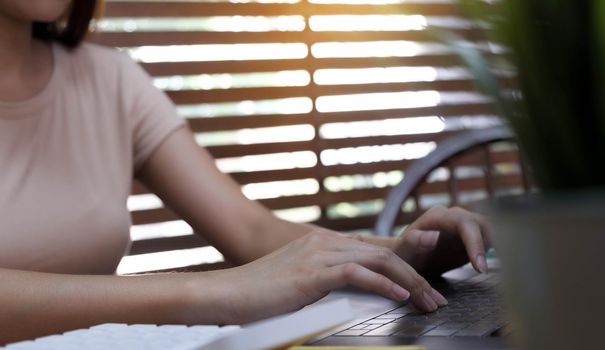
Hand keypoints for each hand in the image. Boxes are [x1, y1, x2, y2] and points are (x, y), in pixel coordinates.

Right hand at [205, 229, 446, 323]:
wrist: (226, 293)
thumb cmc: (258, 295)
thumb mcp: (297, 282)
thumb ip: (323, 281)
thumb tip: (350, 294)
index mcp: (322, 243)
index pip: (373, 252)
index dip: (403, 269)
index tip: (422, 289)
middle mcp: (324, 243)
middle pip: (383, 254)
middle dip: (416, 277)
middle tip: (435, 299)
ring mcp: (318, 255)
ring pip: (377, 261)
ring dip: (409, 282)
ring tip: (427, 301)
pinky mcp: (312, 273)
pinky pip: (357, 274)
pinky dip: (384, 285)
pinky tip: (400, 296)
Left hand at [394, 206, 492, 276]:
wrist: (406, 257)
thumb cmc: (403, 252)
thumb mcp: (403, 249)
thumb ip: (414, 240)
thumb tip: (434, 236)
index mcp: (438, 216)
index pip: (464, 222)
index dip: (475, 242)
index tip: (478, 266)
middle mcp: (453, 216)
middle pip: (481, 223)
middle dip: (486, 245)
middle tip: (484, 270)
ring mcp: (464, 225)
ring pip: (488, 229)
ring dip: (494, 246)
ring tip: (490, 267)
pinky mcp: (471, 237)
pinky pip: (488, 239)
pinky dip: (494, 250)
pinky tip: (493, 264)